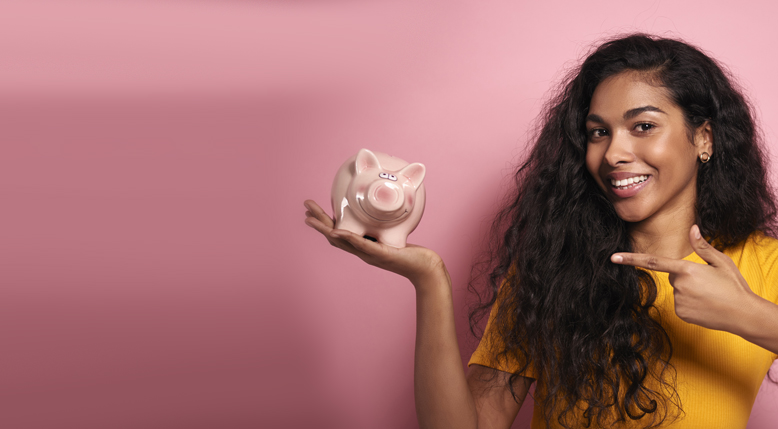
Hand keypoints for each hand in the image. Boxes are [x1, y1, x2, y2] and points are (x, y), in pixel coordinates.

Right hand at [303, 199, 447, 287]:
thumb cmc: (410, 255)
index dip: (323, 223)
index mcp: (363, 247)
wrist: (424, 269)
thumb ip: (380, 232)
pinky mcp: (381, 254)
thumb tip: (375, 219)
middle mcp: (362, 252)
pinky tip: (337, 232)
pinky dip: (348, 238)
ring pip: (342, 241)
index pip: (338, 233)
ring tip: (312, 219)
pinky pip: (362, 245)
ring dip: (325, 229)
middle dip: (318, 223)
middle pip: (333, 237)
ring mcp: (369, 254)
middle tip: (305, 209)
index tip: (311, 213)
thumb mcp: (391, 239)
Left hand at [610, 225, 757, 332]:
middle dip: (686, 277)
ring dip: (689, 291)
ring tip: (709, 295)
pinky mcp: (680, 314)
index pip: (653, 262)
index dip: (631, 259)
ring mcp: (678, 301)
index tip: (614, 257)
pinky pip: (680, 304)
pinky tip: (705, 306)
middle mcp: (679, 285)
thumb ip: (702, 247)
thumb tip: (692, 228)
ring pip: (677, 290)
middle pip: (673, 276)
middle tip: (708, 284)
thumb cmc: (734, 286)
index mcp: (686, 269)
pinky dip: (690, 303)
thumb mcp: (721, 262)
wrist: (743, 314)